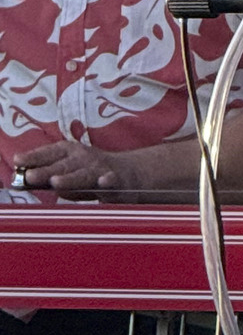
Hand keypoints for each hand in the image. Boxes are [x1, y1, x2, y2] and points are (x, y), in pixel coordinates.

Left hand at [12, 139, 135, 193]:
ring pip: (83, 176)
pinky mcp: (117, 181)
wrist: (131, 172)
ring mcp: (101, 169)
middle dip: (47, 171)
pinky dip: (108, 181)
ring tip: (56, 182)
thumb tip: (33, 180)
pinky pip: (112, 182)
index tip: (18, 161)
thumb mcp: (71, 169)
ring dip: (70, 179)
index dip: (34, 157)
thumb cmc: (94, 171)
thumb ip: (53, 174)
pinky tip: (104, 182)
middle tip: (31, 176)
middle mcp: (84, 158)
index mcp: (71, 152)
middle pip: (63, 166)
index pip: (50, 153)